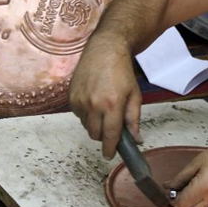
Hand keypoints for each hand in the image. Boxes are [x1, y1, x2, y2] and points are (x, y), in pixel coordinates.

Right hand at [68, 34, 141, 158]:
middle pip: (95, 134)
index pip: (109, 135)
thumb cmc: (122, 72)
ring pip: (86, 125)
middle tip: (112, 126)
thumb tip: (136, 140)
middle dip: (104, 135)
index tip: (109, 156)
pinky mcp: (71, 97)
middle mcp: (93, 104)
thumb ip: (134, 120)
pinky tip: (94, 101)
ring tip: (104, 108)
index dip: (109, 149)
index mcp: (112, 105)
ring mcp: (80, 100)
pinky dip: (86, 114)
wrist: (104, 51)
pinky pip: (78, 115)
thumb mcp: (134, 96)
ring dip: (95, 124)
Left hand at [164, 139, 207, 206]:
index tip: (171, 193)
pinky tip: (207, 186)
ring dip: (193, 203)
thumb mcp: (197, 163)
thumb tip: (168, 187)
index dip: (173, 200)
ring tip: (194, 186)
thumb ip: (180, 177)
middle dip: (182, 204)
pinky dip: (204, 200)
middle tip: (180, 190)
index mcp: (203, 188)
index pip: (181, 204)